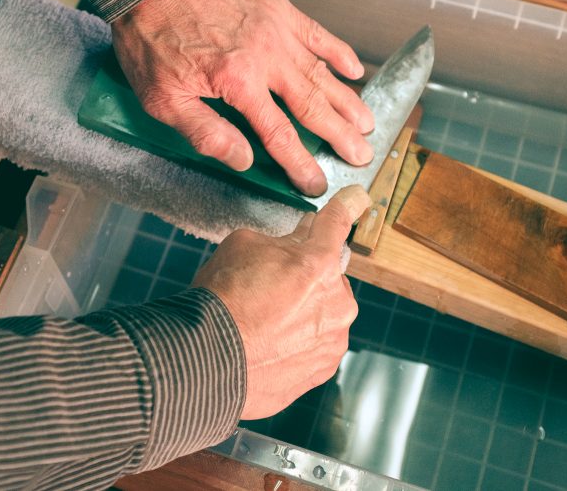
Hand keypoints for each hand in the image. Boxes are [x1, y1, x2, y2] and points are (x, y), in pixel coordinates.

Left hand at [111, 0, 374, 196]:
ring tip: (367, 124)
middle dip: (339, 135)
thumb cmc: (152, 39)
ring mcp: (276, 29)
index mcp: (238, 82)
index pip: (279, 133)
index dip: (300, 163)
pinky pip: (317, 33)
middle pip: (312, 105)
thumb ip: (206, 132)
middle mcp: (266, 56)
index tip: (316, 184)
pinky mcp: (277, 7)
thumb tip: (244, 161)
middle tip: (361, 157)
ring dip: (347, 101)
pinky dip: (338, 52)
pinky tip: (354, 71)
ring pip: (321, 72)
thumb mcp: (162, 98)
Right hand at [192, 185, 371, 419]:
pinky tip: (271, 343)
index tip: (357, 198)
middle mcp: (338, 301)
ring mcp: (333, 339)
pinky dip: (299, 341)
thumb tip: (298, 239)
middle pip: (328, 275)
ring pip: (326, 312)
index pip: (337, 223)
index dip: (347, 205)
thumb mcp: (242, 246)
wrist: (208, 361)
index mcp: (319, 263)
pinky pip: (317, 343)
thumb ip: (280, 240)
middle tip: (272, 286)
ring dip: (305, 311)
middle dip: (307, 275)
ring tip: (266, 322)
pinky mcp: (324, 368)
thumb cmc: (221, 301)